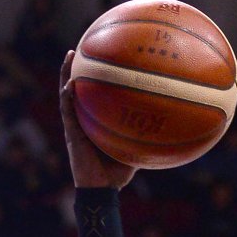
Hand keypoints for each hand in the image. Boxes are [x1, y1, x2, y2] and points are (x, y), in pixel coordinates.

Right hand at [59, 51, 136, 189]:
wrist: (102, 191)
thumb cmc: (118, 174)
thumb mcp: (136, 150)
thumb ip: (146, 136)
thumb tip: (169, 126)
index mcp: (94, 121)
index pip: (94, 94)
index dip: (95, 77)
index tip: (102, 57)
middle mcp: (83, 119)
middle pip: (79, 87)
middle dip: (79, 67)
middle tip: (83, 46)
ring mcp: (75, 125)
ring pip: (68, 94)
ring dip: (67, 74)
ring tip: (71, 55)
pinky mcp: (71, 134)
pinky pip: (67, 112)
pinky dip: (68, 97)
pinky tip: (70, 84)